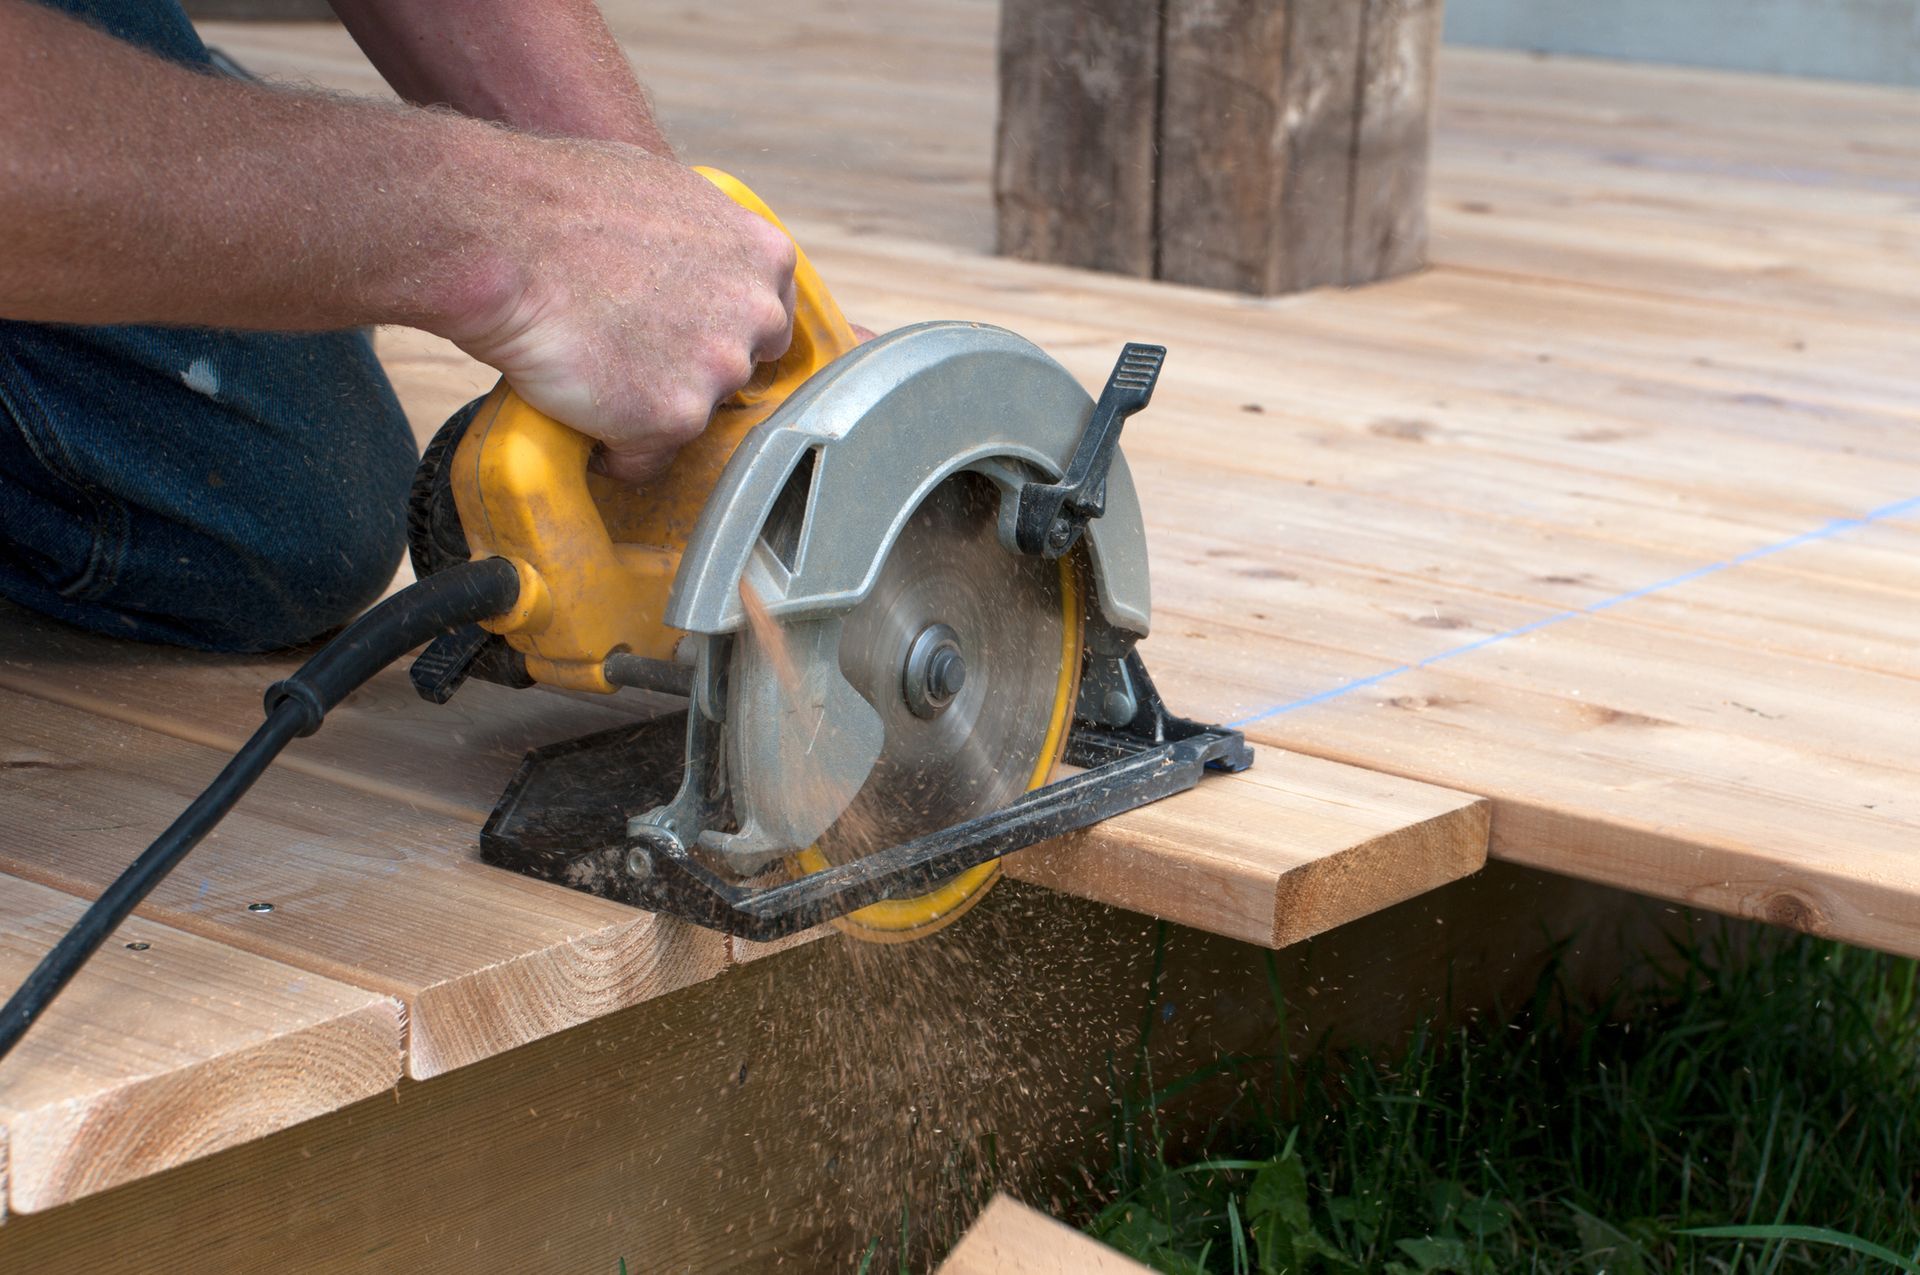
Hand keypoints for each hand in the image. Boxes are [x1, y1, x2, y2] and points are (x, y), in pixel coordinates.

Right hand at [442, 143, 796, 483]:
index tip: (680, 337)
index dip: (717, 333)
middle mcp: (757, 315)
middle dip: (688, 371)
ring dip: (646, 409)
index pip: (766, 321)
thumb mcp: (663, 189)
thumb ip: (705, 237)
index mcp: (764, 255)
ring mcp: (719, 370)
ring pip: (692, 417)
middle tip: (627, 354)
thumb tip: (699, 258)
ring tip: (589, 373)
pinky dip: (611, 450)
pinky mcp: (674, 418)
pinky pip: (645, 459)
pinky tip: (576, 411)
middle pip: (736, 372)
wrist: (505, 236)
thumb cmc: (561, 201)